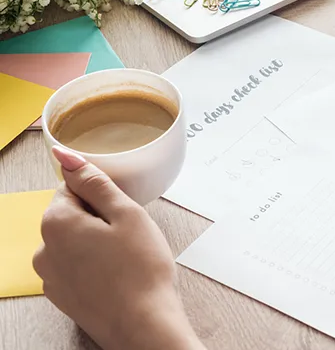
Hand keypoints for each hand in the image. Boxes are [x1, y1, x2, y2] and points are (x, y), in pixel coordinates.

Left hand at [33, 146, 203, 349]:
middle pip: (71, 215)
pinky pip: (76, 266)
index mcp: (57, 222)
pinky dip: (95, 264)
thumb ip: (95, 182)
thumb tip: (67, 157)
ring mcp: (51, 276)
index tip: (122, 208)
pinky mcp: (62, 295)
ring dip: (97, 241)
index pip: (72, 188)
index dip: (102, 194)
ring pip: (74, 242)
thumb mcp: (126, 214)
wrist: (142, 324)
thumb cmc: (140, 270)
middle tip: (130, 233)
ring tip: (126, 256)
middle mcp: (44, 249)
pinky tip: (118, 273)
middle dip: (100, 218)